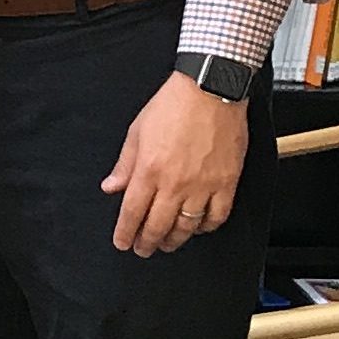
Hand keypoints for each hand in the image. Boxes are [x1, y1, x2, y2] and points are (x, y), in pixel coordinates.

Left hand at [102, 71, 247, 255]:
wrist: (210, 89)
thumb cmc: (173, 104)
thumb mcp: (137, 130)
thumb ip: (125, 164)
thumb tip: (111, 187)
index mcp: (149, 169)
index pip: (132, 212)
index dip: (125, 232)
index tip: (122, 243)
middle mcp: (175, 182)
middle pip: (158, 225)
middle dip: (147, 242)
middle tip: (143, 249)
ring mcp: (203, 185)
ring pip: (187, 226)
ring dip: (175, 239)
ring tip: (167, 243)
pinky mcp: (227, 182)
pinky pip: (217, 216)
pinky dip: (206, 227)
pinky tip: (198, 227)